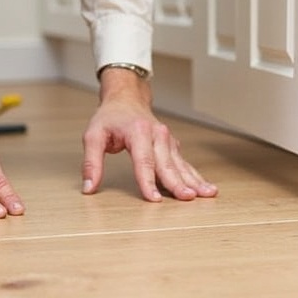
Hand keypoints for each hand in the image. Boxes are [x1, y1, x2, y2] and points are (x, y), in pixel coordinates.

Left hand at [81, 68, 217, 201]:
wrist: (126, 99)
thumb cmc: (110, 118)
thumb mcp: (93, 136)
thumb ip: (91, 163)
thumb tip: (89, 187)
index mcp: (138, 131)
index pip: (143, 160)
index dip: (148, 181)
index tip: (154, 198)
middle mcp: (157, 135)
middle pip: (167, 164)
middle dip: (178, 183)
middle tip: (188, 198)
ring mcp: (167, 140)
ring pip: (181, 164)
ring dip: (195, 180)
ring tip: (208, 193)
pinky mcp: (172, 146)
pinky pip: (184, 164)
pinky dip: (195, 176)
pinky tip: (205, 187)